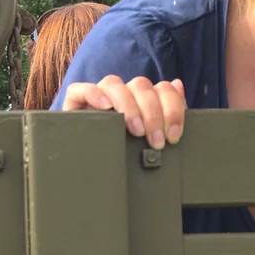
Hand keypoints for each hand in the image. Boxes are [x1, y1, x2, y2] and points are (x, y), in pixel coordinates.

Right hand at [61, 75, 185, 149]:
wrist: (92, 172)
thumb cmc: (127, 152)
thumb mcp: (153, 138)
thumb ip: (169, 113)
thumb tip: (178, 84)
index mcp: (143, 98)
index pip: (162, 87)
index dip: (172, 107)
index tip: (173, 135)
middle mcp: (122, 93)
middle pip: (140, 85)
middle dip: (153, 113)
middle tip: (156, 141)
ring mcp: (99, 96)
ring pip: (113, 83)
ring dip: (128, 105)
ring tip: (136, 131)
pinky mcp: (76, 104)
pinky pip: (81, 89)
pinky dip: (94, 94)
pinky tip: (106, 107)